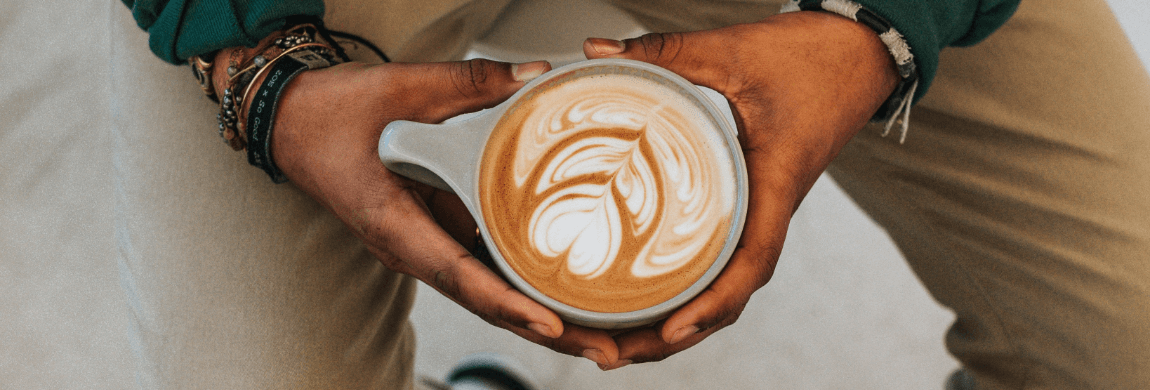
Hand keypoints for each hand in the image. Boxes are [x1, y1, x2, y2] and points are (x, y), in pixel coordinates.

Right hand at [217, 56, 623, 367]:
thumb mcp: (399, 89)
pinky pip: (485, 265)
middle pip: (486, 301)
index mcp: (395, 225)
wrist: (294, 123)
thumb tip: (535, 76)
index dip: (506, 302)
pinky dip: (524, 284)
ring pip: (489, 291)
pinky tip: (568, 290)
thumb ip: (468, 84)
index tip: (550, 324)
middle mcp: (413, 247)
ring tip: (599, 334)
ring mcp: (426, 245)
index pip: (458, 274)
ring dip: (540, 316)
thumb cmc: (333, 114)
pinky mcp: (437, 233)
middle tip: (605, 349)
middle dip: (544, 330)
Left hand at [582, 11, 898, 368]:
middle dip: (674, 336)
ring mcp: (761, 212)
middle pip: (729, 297)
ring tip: (616, 344)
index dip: (712, 304)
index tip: (669, 330)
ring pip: (724, 286)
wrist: (855, 53)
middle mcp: (770, 210)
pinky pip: (722, 260)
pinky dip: (688, 290)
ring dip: (677, 323)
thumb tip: (594, 52)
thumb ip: (664, 50)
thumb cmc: (809, 56)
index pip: (752, 262)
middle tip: (609, 354)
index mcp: (775, 184)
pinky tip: (645, 299)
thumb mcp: (732, 50)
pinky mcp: (751, 204)